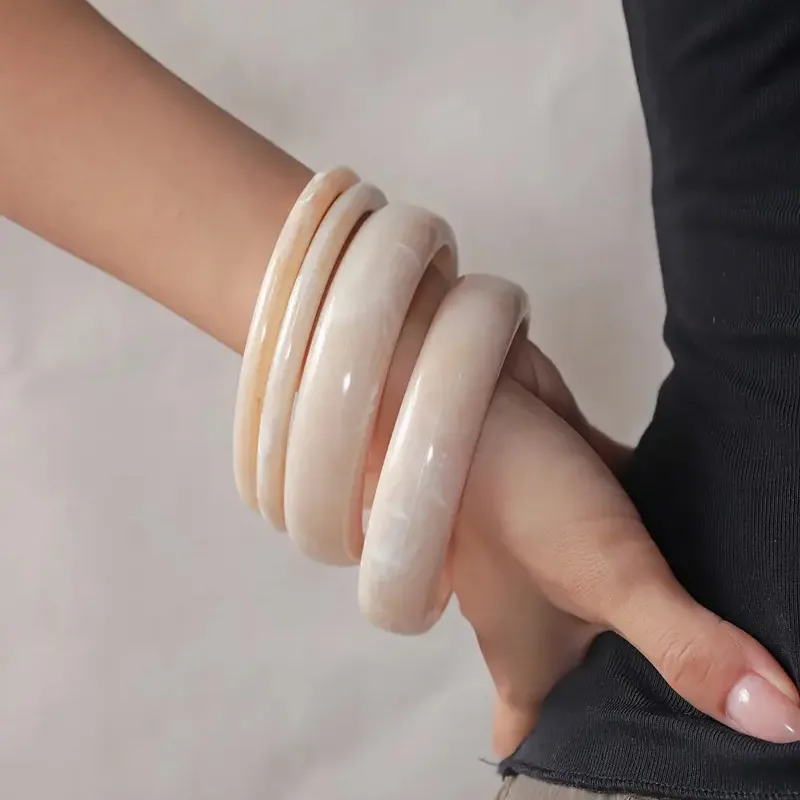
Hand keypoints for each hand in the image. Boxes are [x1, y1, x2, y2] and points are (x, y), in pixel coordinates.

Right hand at [453, 343, 799, 756]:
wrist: (476, 395)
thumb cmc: (507, 491)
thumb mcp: (605, 577)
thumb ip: (685, 645)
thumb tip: (778, 719)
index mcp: (529, 657)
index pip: (541, 748)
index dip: (575, 778)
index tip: (634, 789)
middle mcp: (543, 616)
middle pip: (596, 682)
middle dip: (649, 705)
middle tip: (728, 727)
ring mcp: (561, 560)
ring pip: (621, 610)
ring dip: (668, 623)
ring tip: (747, 644)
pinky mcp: (585, 509)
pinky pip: (638, 542)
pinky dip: (673, 551)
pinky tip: (724, 549)